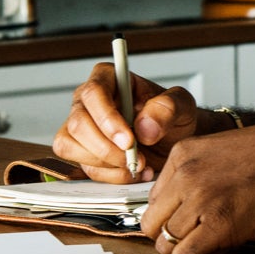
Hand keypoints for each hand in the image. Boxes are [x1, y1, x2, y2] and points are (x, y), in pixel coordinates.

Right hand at [52, 62, 200, 182]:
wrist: (172, 140)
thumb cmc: (172, 116)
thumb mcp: (182, 105)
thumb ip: (168, 108)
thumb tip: (144, 127)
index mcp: (109, 78)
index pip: (94, 92)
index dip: (107, 118)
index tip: (128, 140)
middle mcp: (89, 101)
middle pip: (78, 124)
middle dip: (107, 148)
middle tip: (137, 159)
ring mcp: (81, 127)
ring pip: (72, 147)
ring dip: (107, 163)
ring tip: (139, 164)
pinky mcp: (81, 151)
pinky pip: (83, 167)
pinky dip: (110, 175)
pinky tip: (132, 172)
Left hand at [141, 110, 254, 253]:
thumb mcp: (226, 153)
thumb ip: (199, 176)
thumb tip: (184, 211)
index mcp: (184, 154)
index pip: (154, 200)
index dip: (175, 215)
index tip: (196, 219)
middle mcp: (186, 175)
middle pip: (152, 224)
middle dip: (174, 236)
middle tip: (203, 236)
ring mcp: (201, 199)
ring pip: (166, 244)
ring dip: (190, 249)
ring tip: (220, 239)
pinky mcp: (221, 224)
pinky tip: (225, 247)